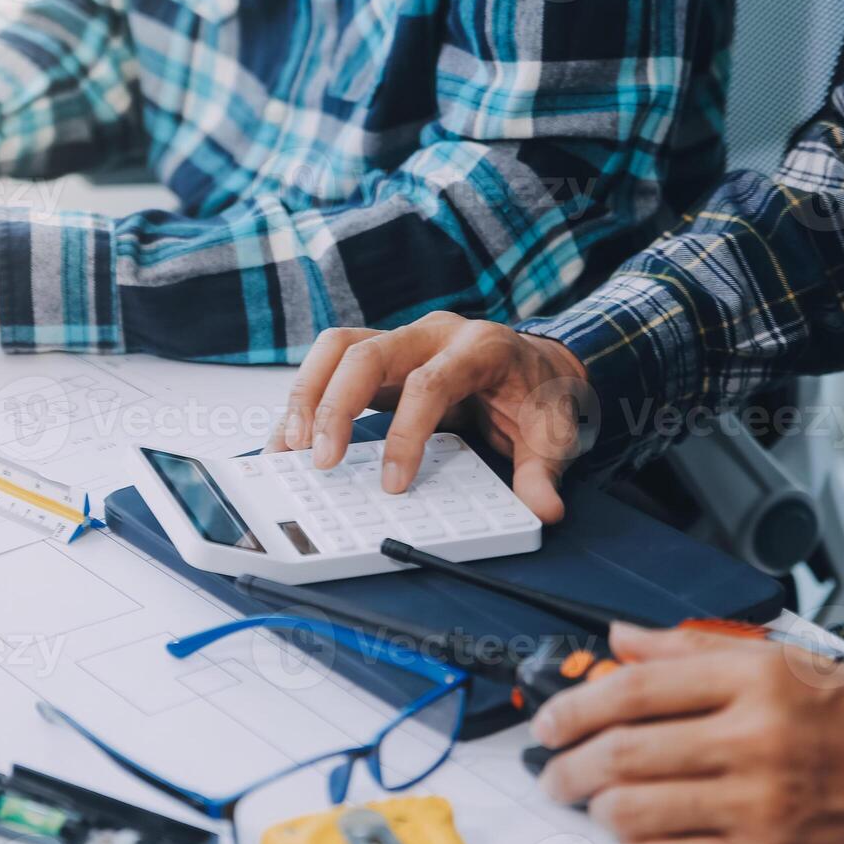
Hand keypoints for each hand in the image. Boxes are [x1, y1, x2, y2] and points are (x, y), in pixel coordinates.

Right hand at [265, 312, 593, 521]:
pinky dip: (306, 398)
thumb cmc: (537, 395)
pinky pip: (331, 363)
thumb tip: (545, 509)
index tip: (393, 483)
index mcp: (479, 348)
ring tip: (291, 447)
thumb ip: (543, 472)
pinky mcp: (380, 356)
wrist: (536, 364)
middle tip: (320, 460)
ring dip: (307, 394)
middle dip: (335, 405)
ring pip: (337, 347)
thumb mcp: (553, 433)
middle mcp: (433, 334)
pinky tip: (290, 437)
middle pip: (368, 352)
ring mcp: (402, 340)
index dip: (406, 433)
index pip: (430, 383)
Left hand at [533, 623, 843, 843]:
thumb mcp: (783, 658)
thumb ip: (690, 649)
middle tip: (553, 770)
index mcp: (754, 680)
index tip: (549, 721)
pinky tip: (636, 838)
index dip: (573, 706)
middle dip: (567, 765)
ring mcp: (761, 806)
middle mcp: (754, 740)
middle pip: (623, 753)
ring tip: (591, 802)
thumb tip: (619, 640)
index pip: (632, 690)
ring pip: (636, 812)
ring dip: (596, 810)